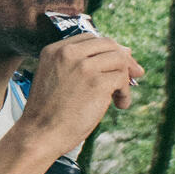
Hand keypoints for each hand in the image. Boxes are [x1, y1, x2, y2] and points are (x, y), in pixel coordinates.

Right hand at [20, 29, 143, 146]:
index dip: (108, 50)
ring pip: (119, 60)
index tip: (118, 64)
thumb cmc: (48, 114)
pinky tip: (120, 105)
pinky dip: (125, 93)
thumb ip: (77, 66)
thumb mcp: (55, 78)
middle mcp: (69, 53)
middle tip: (134, 74)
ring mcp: (83, 66)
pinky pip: (122, 79)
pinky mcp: (97, 83)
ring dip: (125, 79)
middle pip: (108, 44)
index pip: (91, 39)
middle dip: (125, 59)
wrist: (39, 134)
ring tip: (120, 97)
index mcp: (55, 50)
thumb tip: (119, 55)